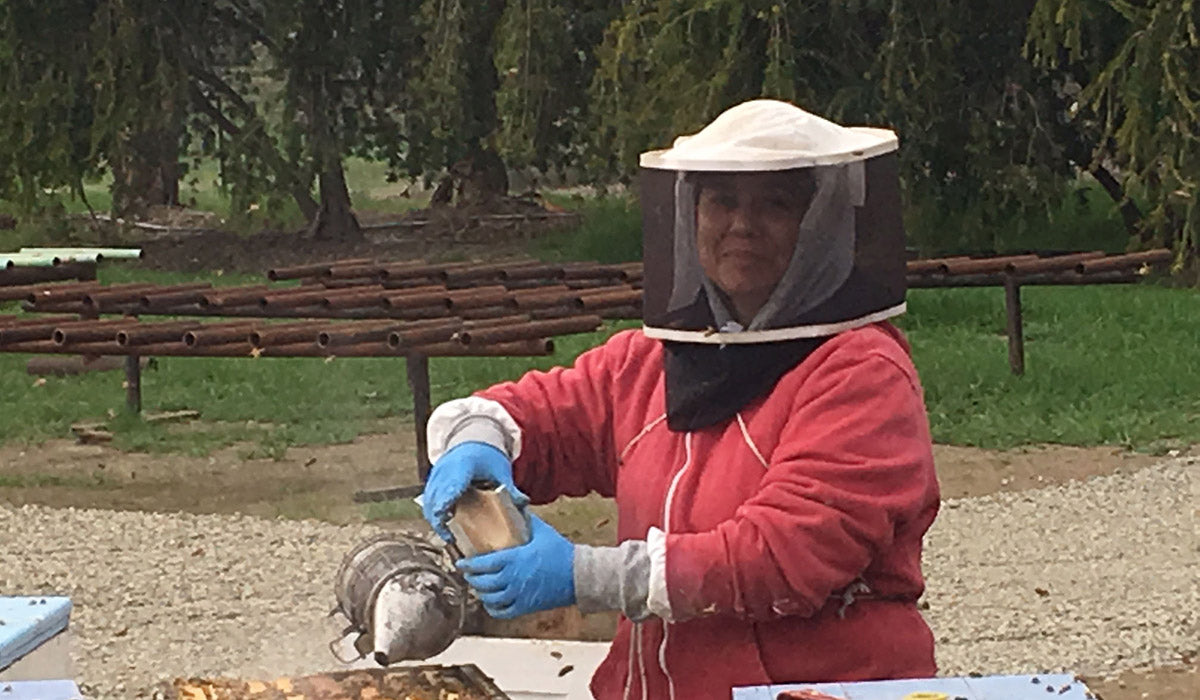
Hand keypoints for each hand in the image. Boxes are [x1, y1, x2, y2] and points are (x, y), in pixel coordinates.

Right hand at [421, 441, 529, 541]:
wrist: (473, 436)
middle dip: (438, 519)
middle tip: (450, 538)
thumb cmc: (487, 454)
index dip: (446, 506)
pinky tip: (444, 525)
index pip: (450, 487)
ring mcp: (437, 473)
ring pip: (428, 500)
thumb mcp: (500, 469)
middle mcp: (445, 468)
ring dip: (434, 517)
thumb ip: (510, 488)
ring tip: (447, 535)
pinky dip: (433, 512)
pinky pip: (428, 498)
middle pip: (435, 497)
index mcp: (463, 465)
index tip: (448, 525)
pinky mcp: (433, 478)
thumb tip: (524, 503)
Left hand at [456, 514, 574, 618]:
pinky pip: (503, 612)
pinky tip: (491, 603)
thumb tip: (518, 504)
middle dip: (472, 578)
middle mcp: (512, 579)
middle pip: (483, 583)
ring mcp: (518, 595)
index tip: (462, 563)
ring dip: (481, 593)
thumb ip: (527, 519)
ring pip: (490, 599)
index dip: (469, 565)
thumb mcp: (542, 531)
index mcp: (513, 559)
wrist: (578, 575)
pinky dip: (493, 609)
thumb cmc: (561, 552)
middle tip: (469, 574)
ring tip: (479, 587)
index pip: (483, 564)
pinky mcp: (526, 607)